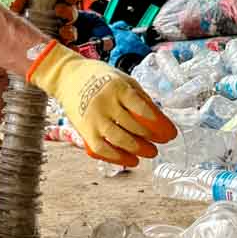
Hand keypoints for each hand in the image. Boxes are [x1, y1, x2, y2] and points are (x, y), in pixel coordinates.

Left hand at [10, 0, 78, 44]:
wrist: (14, 49)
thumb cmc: (18, 29)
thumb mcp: (17, 16)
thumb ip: (19, 5)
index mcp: (54, 10)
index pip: (67, 0)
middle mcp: (61, 22)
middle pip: (72, 15)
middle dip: (68, 11)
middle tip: (58, 10)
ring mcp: (62, 37)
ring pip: (73, 32)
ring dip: (70, 30)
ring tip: (63, 31)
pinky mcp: (61, 50)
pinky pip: (71, 49)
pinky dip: (74, 49)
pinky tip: (71, 48)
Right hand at [28, 40, 176, 166]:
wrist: (67, 77)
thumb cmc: (99, 77)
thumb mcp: (122, 79)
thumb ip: (138, 97)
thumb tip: (158, 118)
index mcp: (118, 88)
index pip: (142, 108)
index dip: (159, 123)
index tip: (169, 132)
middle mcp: (105, 103)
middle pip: (133, 126)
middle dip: (151, 138)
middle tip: (161, 142)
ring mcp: (93, 118)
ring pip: (119, 139)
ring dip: (137, 149)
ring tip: (150, 152)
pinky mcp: (84, 130)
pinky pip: (102, 149)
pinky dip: (118, 157)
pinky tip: (130, 160)